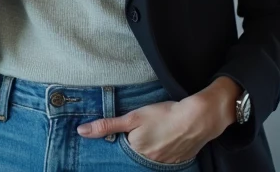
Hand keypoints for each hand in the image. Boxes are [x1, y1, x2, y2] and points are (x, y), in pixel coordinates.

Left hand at [76, 94, 226, 164]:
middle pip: (137, 155)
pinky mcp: (179, 161)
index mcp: (137, 152)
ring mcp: (166, 163)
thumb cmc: (163, 115)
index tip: (128, 132)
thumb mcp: (132, 118)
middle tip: (146, 132)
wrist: (197, 119)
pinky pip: (166, 159)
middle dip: (137, 146)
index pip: (122, 150)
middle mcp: (150, 162)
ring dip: (151, 149)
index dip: (124, 140)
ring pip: (151, 158)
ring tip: (157, 135)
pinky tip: (167, 139)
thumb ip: (107, 126)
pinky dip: (164, 150)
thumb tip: (81, 131)